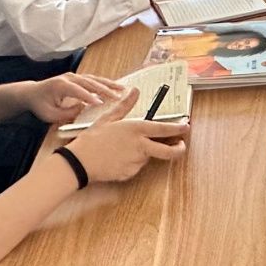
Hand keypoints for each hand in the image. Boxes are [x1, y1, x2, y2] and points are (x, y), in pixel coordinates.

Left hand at [24, 73, 125, 123]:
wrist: (32, 93)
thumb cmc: (40, 105)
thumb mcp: (50, 115)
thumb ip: (66, 113)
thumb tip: (83, 109)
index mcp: (60, 85)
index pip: (78, 91)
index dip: (89, 97)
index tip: (100, 103)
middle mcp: (69, 77)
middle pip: (90, 82)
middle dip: (105, 89)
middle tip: (118, 96)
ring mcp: (74, 76)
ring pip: (94, 79)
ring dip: (109, 84)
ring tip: (122, 89)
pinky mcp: (78, 78)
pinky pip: (93, 79)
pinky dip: (104, 83)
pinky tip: (114, 87)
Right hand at [63, 89, 188, 183]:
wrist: (79, 162)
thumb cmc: (92, 139)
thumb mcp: (108, 118)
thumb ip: (125, 105)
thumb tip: (134, 91)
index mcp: (136, 129)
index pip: (164, 128)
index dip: (178, 128)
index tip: (186, 127)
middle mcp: (140, 146)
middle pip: (168, 151)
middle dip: (179, 149)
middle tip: (181, 145)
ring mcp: (136, 162)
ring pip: (148, 157)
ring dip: (144, 153)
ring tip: (124, 148)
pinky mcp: (130, 173)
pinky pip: (136, 167)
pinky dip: (132, 163)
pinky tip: (118, 158)